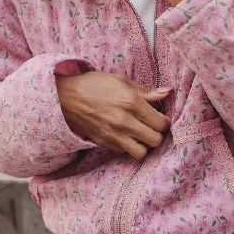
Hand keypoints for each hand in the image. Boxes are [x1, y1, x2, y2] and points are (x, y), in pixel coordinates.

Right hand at [55, 72, 171, 158]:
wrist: (66, 97)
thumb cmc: (95, 85)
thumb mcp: (121, 81)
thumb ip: (146, 90)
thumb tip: (167, 92)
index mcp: (131, 102)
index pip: (160, 123)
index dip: (165, 122)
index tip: (161, 119)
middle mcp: (124, 121)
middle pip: (154, 140)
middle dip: (157, 134)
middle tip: (152, 128)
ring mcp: (113, 134)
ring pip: (141, 152)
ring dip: (144, 145)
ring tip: (140, 135)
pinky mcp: (103, 143)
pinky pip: (125, 152)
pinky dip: (129, 146)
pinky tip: (126, 135)